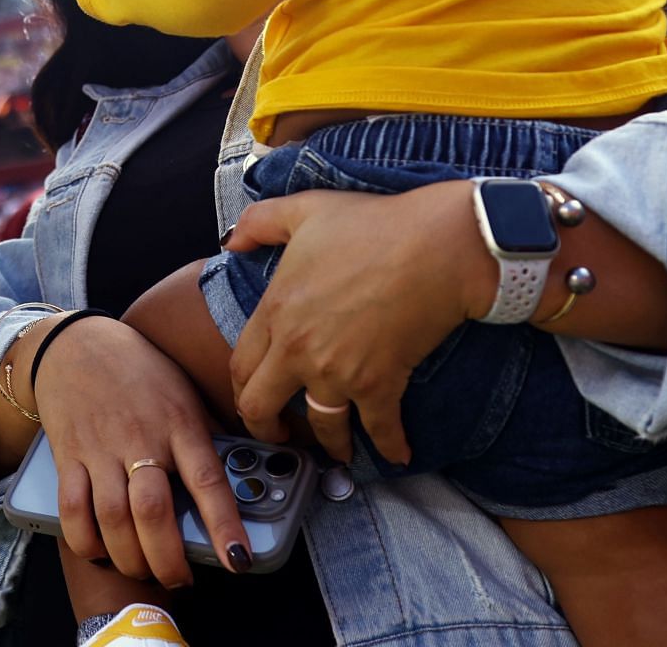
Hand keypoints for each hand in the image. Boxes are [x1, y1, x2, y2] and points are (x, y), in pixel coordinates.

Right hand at [31, 316, 251, 587]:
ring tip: (143, 570)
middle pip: (153, 512)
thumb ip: (202, 437)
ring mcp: (101, 448)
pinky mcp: (68, 456)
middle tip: (179, 579)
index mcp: (179, 422)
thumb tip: (240, 479)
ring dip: (130, 557)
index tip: (238, 560)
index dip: (224, 525)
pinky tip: (99, 550)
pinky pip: (73, 509)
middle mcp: (141, 437)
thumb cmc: (140, 371)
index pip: (207, 479)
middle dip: (168, 560)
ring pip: (113, 518)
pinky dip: (85, 539)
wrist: (77, 343)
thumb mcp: (184, 393)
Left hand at [227, 181, 492, 465]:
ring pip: (321, 428)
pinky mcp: (380, 386)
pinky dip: (390, 448)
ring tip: (338, 451)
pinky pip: (379, 430)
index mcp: (276, 312)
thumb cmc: (373, 224)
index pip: (240, 365)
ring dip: (329, 445)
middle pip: (261, 407)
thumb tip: (231, 241)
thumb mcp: (305, 210)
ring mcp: (337, 373)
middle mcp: (298, 350)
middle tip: (278, 435)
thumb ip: (260, 222)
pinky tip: (397, 455)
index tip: (251, 398)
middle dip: (266, 429)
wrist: (435, 246)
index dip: (241, 387)